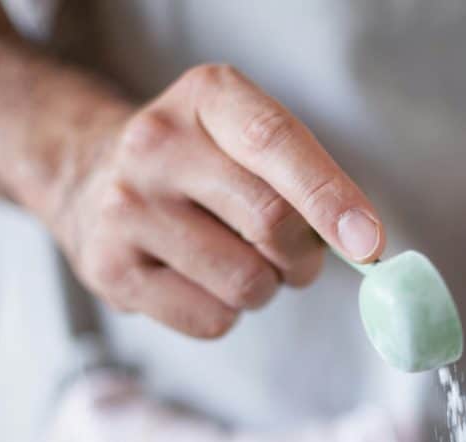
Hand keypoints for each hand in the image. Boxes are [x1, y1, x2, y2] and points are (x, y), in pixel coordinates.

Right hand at [54, 64, 384, 337]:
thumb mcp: (251, 143)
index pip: (274, 142)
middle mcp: (157, 143)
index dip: (329, 196)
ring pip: (246, 282)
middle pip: (271, 221)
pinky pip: (212, 320)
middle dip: (303, 255)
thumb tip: (365, 245)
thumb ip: (310, 180)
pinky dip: (227, 313)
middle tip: (294, 255)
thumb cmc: (206, 169)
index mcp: (207, 97)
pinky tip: (200, 281)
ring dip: (266, 287)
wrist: (97, 180)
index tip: (369, 243)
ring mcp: (126, 207)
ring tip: (238, 261)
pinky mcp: (111, 269)